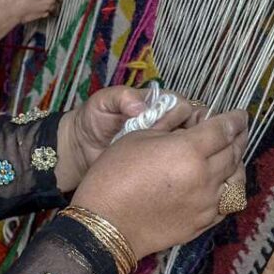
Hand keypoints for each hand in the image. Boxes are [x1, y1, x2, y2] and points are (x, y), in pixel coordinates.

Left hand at [53, 85, 202, 190]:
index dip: (178, 116)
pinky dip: (176, 172)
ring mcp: (165, 148)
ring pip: (189, 150)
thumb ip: (121, 97)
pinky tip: (164, 176)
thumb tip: (141, 107)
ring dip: (181, 156)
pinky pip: (177, 168)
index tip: (160, 126)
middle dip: (183, 137)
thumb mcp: (103, 102)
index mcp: (159, 104)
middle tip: (161, 147)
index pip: (185, 106)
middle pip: (194, 128)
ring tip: (160, 162)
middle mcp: (167, 124)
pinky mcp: (161, 167)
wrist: (79, 149)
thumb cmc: (93, 120)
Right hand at [70, 110, 248, 258]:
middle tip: (240, 130)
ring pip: (235, 178)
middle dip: (239, 137)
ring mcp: (206, 203)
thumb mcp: (136, 138)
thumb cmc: (113, 177)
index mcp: (188, 150)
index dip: (235, 119)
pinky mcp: (201, 223)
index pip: (224, 129)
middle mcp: (204, 176)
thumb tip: (187, 124)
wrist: (105, 225)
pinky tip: (223, 183)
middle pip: (233, 152)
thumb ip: (169, 129)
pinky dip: (229, 189)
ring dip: (237, 163)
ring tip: (234, 155)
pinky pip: (227, 203)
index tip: (240, 115)